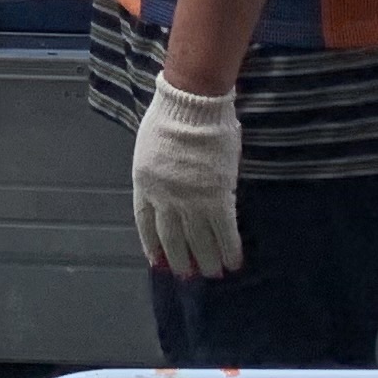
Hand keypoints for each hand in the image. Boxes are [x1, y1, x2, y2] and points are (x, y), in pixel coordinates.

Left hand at [130, 77, 241, 277]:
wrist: (192, 103)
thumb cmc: (171, 115)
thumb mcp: (150, 146)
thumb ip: (157, 172)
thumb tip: (169, 187)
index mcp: (144, 182)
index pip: (145, 222)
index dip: (152, 244)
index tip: (157, 260)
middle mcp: (164, 197)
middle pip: (171, 238)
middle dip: (179, 259)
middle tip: (187, 274)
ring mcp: (190, 200)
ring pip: (198, 241)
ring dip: (207, 260)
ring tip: (213, 273)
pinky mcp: (217, 197)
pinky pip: (224, 231)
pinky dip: (229, 249)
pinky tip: (234, 262)